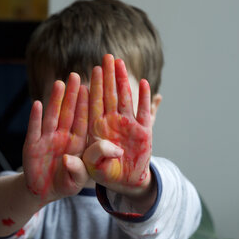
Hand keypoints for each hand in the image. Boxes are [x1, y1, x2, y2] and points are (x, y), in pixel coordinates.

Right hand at [23, 73, 88, 201]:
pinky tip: (36, 104)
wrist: (44, 192)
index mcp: (78, 143)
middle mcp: (63, 136)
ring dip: (55, 100)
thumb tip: (70, 158)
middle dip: (72, 95)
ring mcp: (47, 139)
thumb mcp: (76, 181)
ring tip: (60, 83)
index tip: (91, 88)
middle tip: (77, 76)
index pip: (83, 120)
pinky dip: (35, 117)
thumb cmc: (65, 183)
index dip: (86, 105)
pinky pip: (34, 129)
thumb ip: (79, 170)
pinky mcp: (32, 145)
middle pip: (68, 112)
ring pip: (52, 116)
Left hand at [83, 54, 152, 197]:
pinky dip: (145, 99)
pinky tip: (145, 84)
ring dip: (124, 81)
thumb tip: (102, 147)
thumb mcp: (93, 168)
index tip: (93, 70)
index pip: (95, 103)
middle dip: (108, 76)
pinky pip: (145, 112)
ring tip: (121, 63)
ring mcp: (129, 125)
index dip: (95, 87)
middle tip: (106, 56)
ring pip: (126, 98)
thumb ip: (94, 156)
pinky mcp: (144, 131)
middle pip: (110, 95)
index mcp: (97, 129)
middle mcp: (113, 122)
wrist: (125, 182)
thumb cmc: (104, 173)